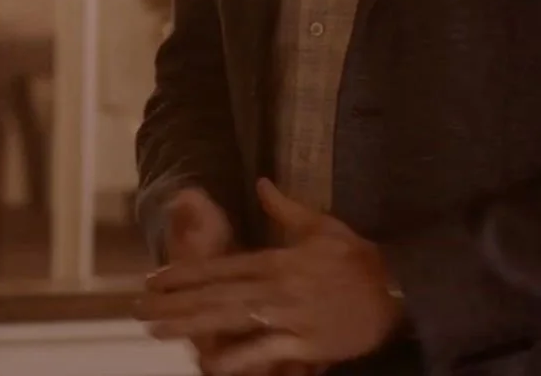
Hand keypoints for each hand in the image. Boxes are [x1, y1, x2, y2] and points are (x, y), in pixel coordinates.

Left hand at [137, 179, 401, 375]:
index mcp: (275, 260)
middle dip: (173, 302)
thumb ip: (285, 208)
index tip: (153, 281)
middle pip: (214, 294)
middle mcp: (275, 286)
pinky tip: (210, 363)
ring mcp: (289, 315)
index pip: (218, 268)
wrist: (402, 286)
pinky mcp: (306, 343)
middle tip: (138, 309)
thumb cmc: (359, 258)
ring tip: (157, 330)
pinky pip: (265, 351)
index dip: (183, 276)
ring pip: (229, 320)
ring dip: (190, 325)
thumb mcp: (320, 226)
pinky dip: (237, 358)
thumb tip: (261, 182)